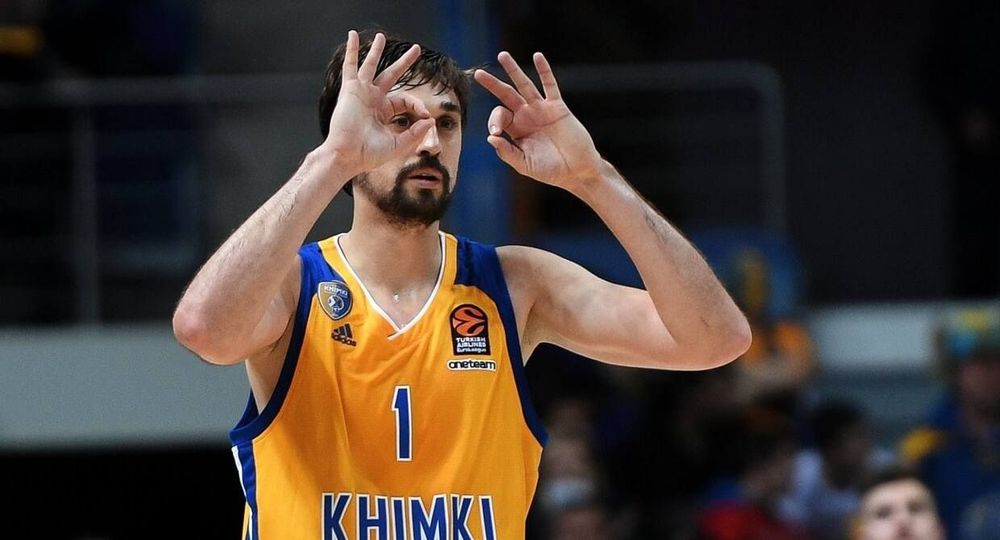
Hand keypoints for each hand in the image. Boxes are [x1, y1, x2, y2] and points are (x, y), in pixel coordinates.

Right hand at [320, 31, 434, 177]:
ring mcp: (362, 93)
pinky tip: (352, 36)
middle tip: (416, 49)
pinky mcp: (351, 90)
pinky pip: (351, 65)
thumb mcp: (398, 145)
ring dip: (377, 51)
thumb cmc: (368, 154)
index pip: (405, 100)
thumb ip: (415, 133)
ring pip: (371, 66)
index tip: (425, 114)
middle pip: (392, 75)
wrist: (347, 155)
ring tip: (382, 36)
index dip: (418, 104)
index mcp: (384, 111)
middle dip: (405, 62)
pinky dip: (352, 51)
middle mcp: (373, 99)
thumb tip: (430, 120)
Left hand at [474, 52, 602, 190]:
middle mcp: (526, 116)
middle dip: (492, 84)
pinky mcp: (557, 107)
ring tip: (502, 55)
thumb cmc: (551, 171)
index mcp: (516, 130)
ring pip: (524, 85)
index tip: (496, 133)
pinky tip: (538, 56)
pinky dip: (544, 71)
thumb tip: (490, 138)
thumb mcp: (525, 165)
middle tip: (477, 74)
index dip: (494, 122)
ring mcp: (541, 109)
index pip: (499, 116)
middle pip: (506, 95)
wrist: (577, 170)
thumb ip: (507, 153)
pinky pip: (550, 86)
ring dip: (513, 70)